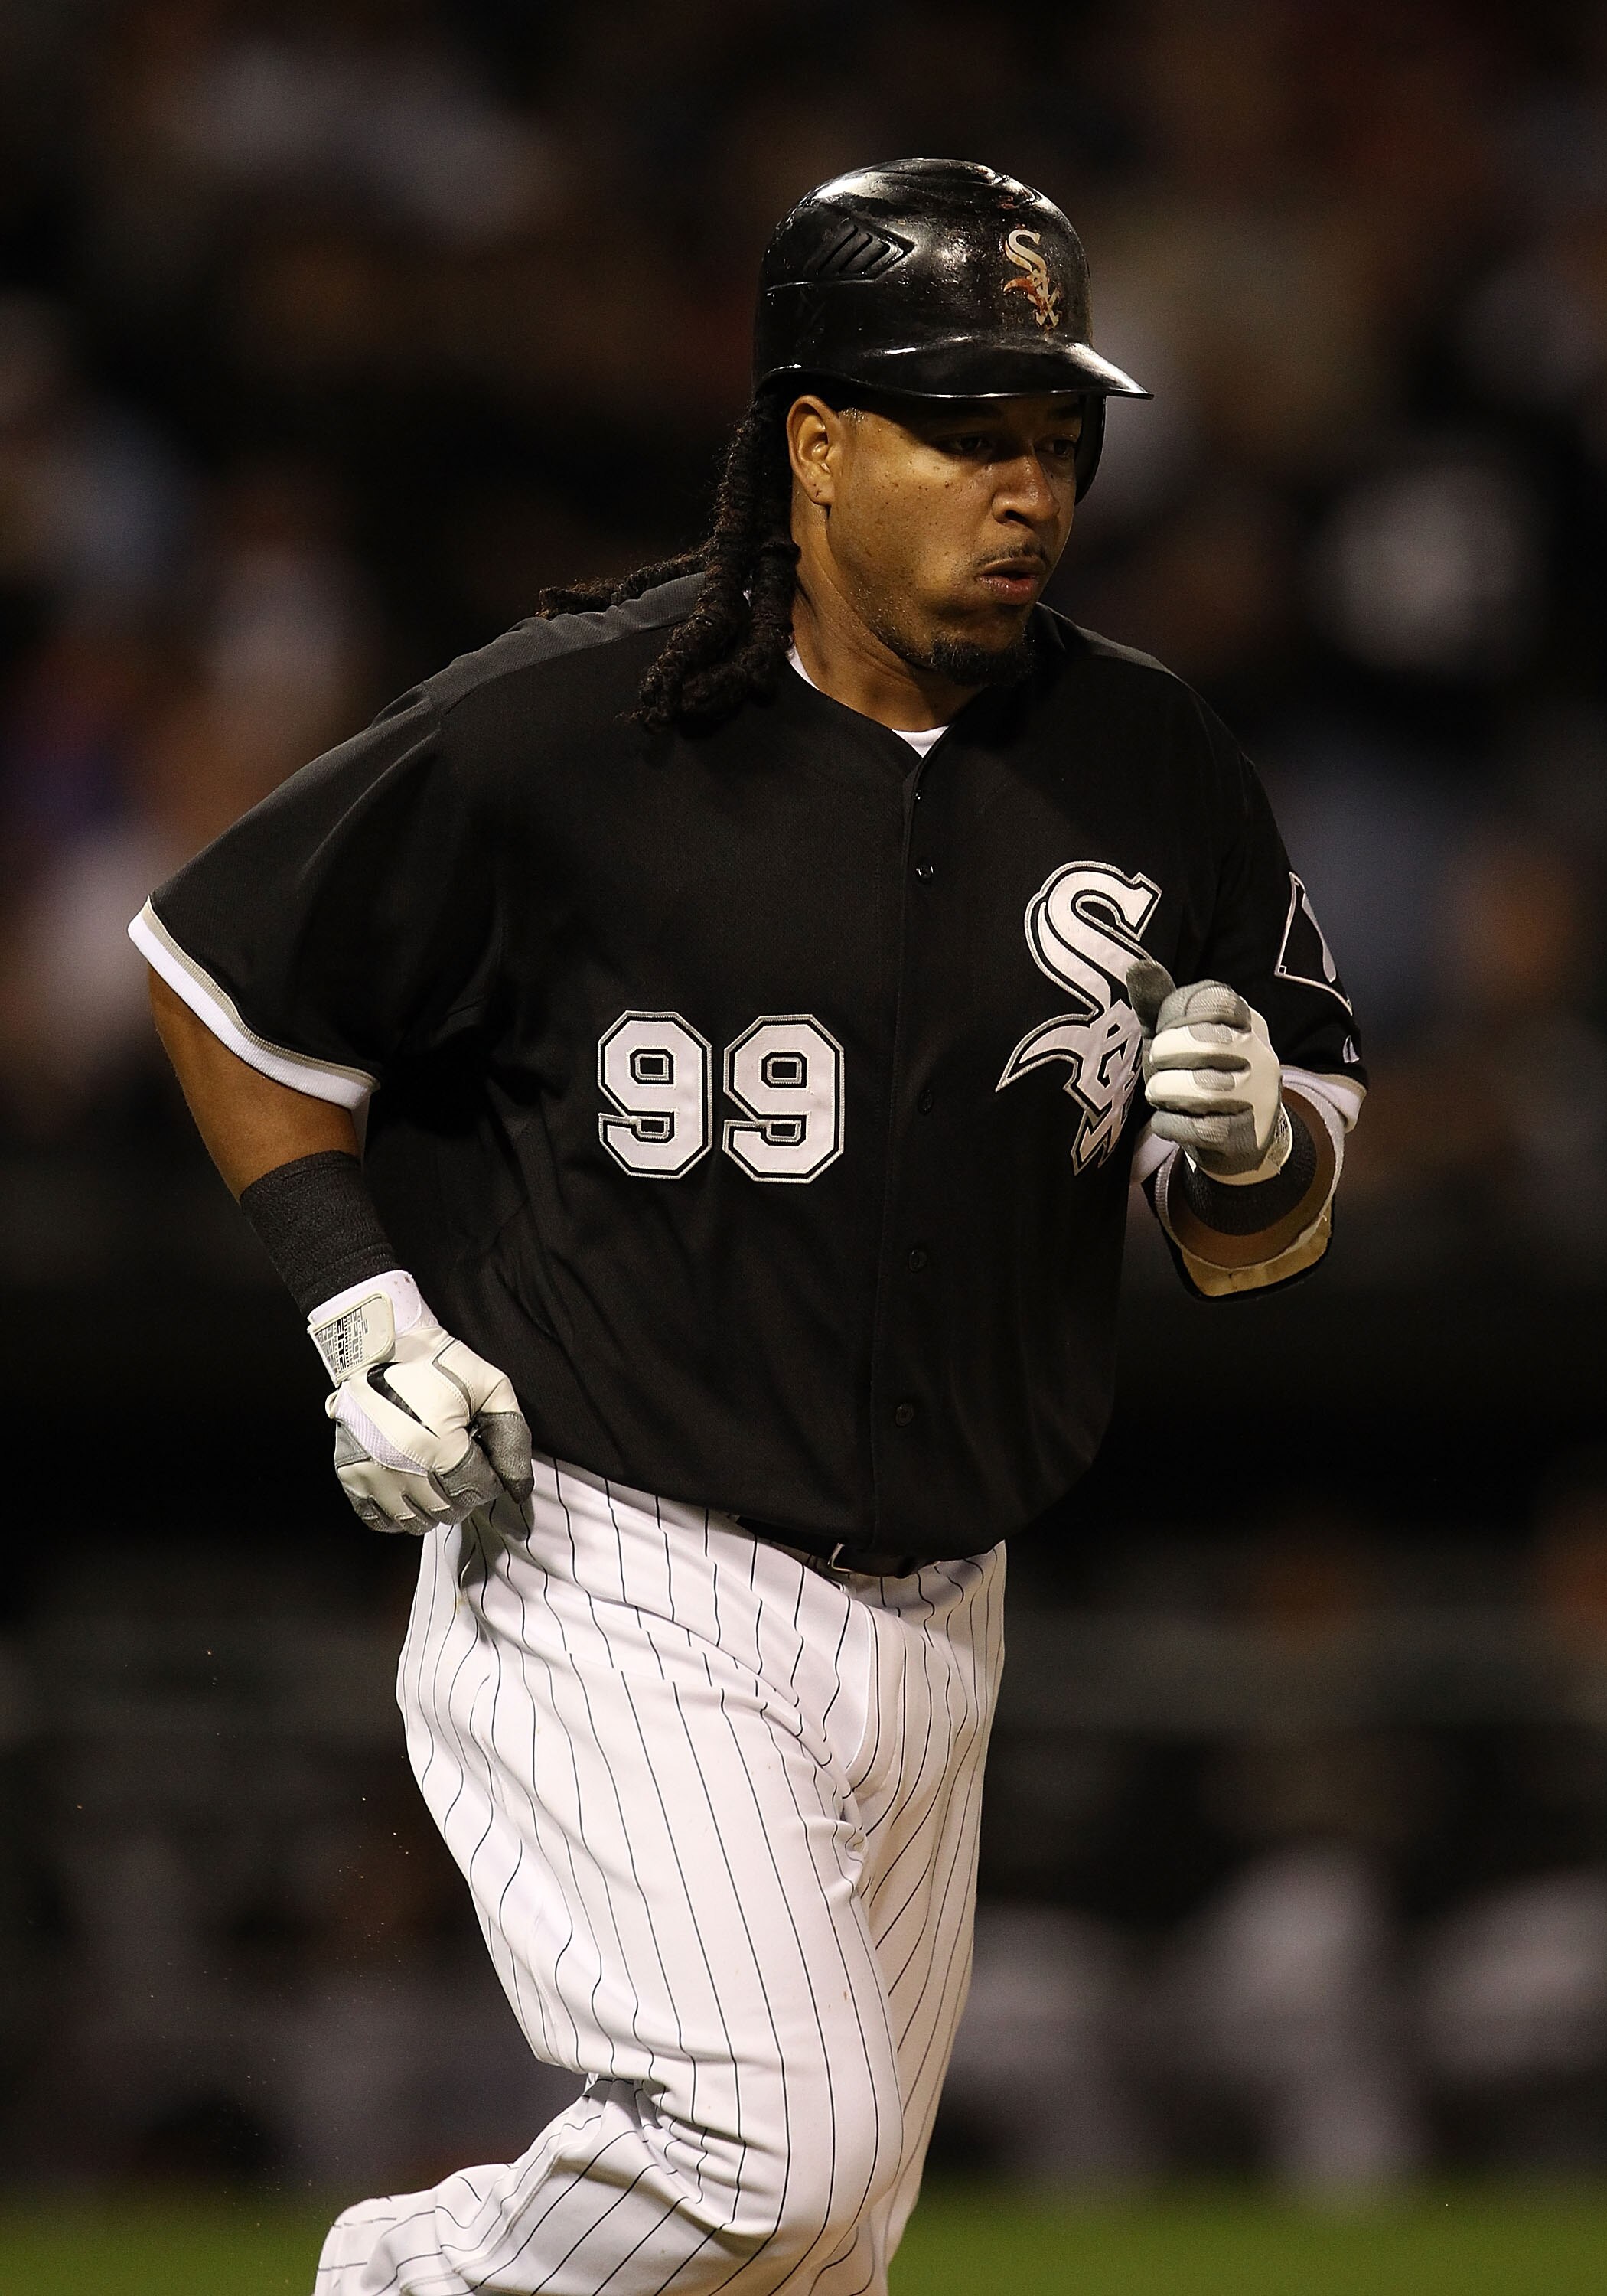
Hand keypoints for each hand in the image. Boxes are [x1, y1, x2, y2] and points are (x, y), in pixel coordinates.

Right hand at [309, 1277, 533, 1535]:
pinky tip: (410, 1492)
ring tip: (437, 1478)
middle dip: (464, 1493)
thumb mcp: (489, 1385)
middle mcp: (398, 1466)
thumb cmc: (435, 1362)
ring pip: (415, 1522)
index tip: (482, 1458)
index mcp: (436, 1442)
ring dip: (434, 1507)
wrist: (377, 1345)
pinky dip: (398, 1515)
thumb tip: (518, 1487)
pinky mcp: (349, 1473)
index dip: (489, 1477)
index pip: (477, 1490)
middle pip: (447, 1510)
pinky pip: (377, 1520)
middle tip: (461, 1466)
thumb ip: (511, 1435)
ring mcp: (370, 1472)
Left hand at [1127, 960, 1289, 1180]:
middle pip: (1211, 1040)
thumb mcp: (1172, 1034)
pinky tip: (1169, 1119)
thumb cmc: (1194, 1072)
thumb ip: (1157, 1002)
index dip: (1180, 1014)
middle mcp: (1261, 1054)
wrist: (1235, 1137)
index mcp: (1245, 1020)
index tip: (1166, 1029)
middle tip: (1157, 1062)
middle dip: (1168, 1051)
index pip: (1219, 999)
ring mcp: (1259, 1096)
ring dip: (1166, 1089)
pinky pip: (1203, 1128)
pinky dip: (1171, 1124)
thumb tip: (1138, 965)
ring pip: (1207, 1087)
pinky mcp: (1247, 1135)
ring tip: (1160, 1092)